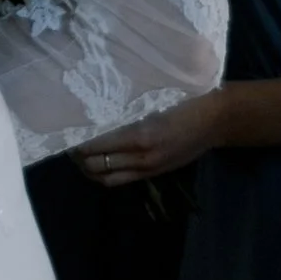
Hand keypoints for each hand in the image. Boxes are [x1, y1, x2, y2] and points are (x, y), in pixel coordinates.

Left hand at [78, 90, 228, 186]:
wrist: (216, 121)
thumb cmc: (185, 100)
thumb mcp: (152, 99)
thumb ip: (126, 108)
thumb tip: (93, 110)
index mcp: (141, 134)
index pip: (97, 144)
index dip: (77, 141)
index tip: (64, 130)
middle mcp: (142, 156)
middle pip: (96, 164)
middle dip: (77, 156)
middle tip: (67, 142)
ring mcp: (148, 168)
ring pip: (105, 177)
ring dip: (88, 168)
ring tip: (79, 154)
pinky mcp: (153, 174)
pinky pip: (120, 180)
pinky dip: (104, 174)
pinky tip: (99, 162)